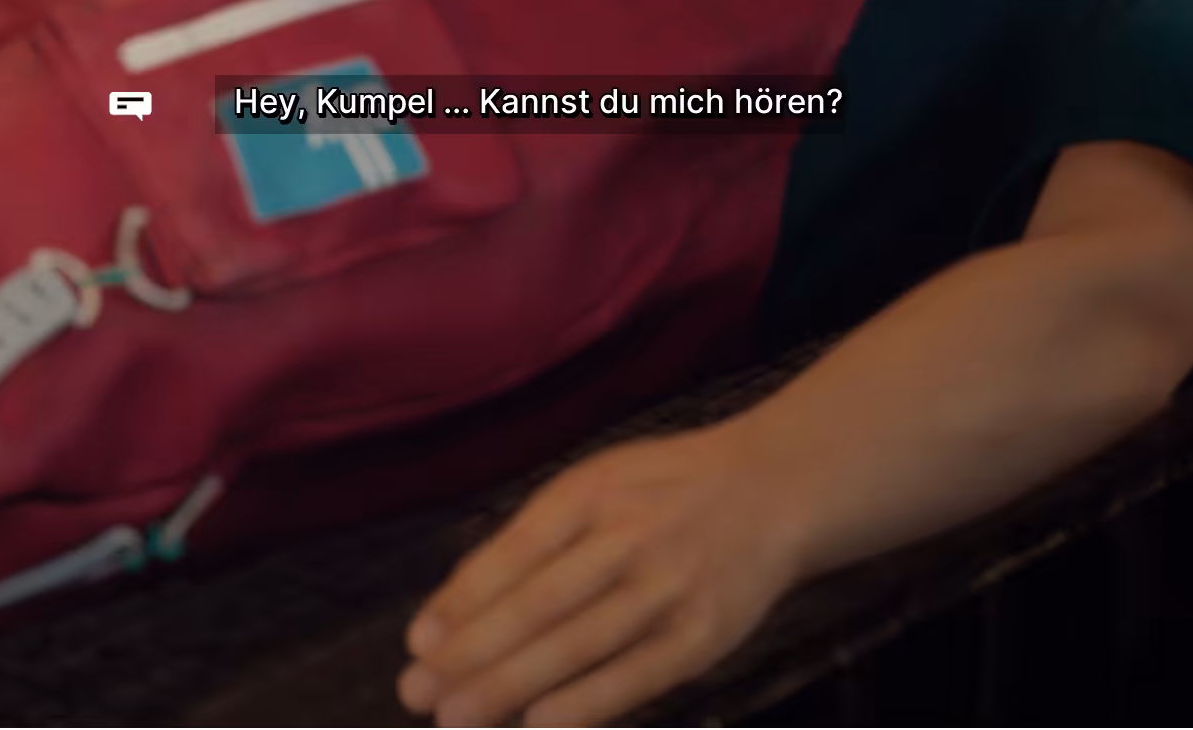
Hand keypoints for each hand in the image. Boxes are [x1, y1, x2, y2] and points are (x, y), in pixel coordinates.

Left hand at [395, 427, 805, 728]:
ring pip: (580, 643)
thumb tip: (452, 608)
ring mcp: (670, 588)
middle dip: (472, 653)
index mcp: (591, 493)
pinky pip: (638, 676)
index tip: (417, 644)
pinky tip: (539, 725)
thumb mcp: (595, 486)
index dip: (463, 600)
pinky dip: (587, 703)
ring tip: (458, 717)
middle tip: (417, 694)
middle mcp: (629, 537)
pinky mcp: (704, 635)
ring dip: (513, 685)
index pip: (516, 552)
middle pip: (540, 604)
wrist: (774, 491)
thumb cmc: (661, 494)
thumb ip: (530, 540)